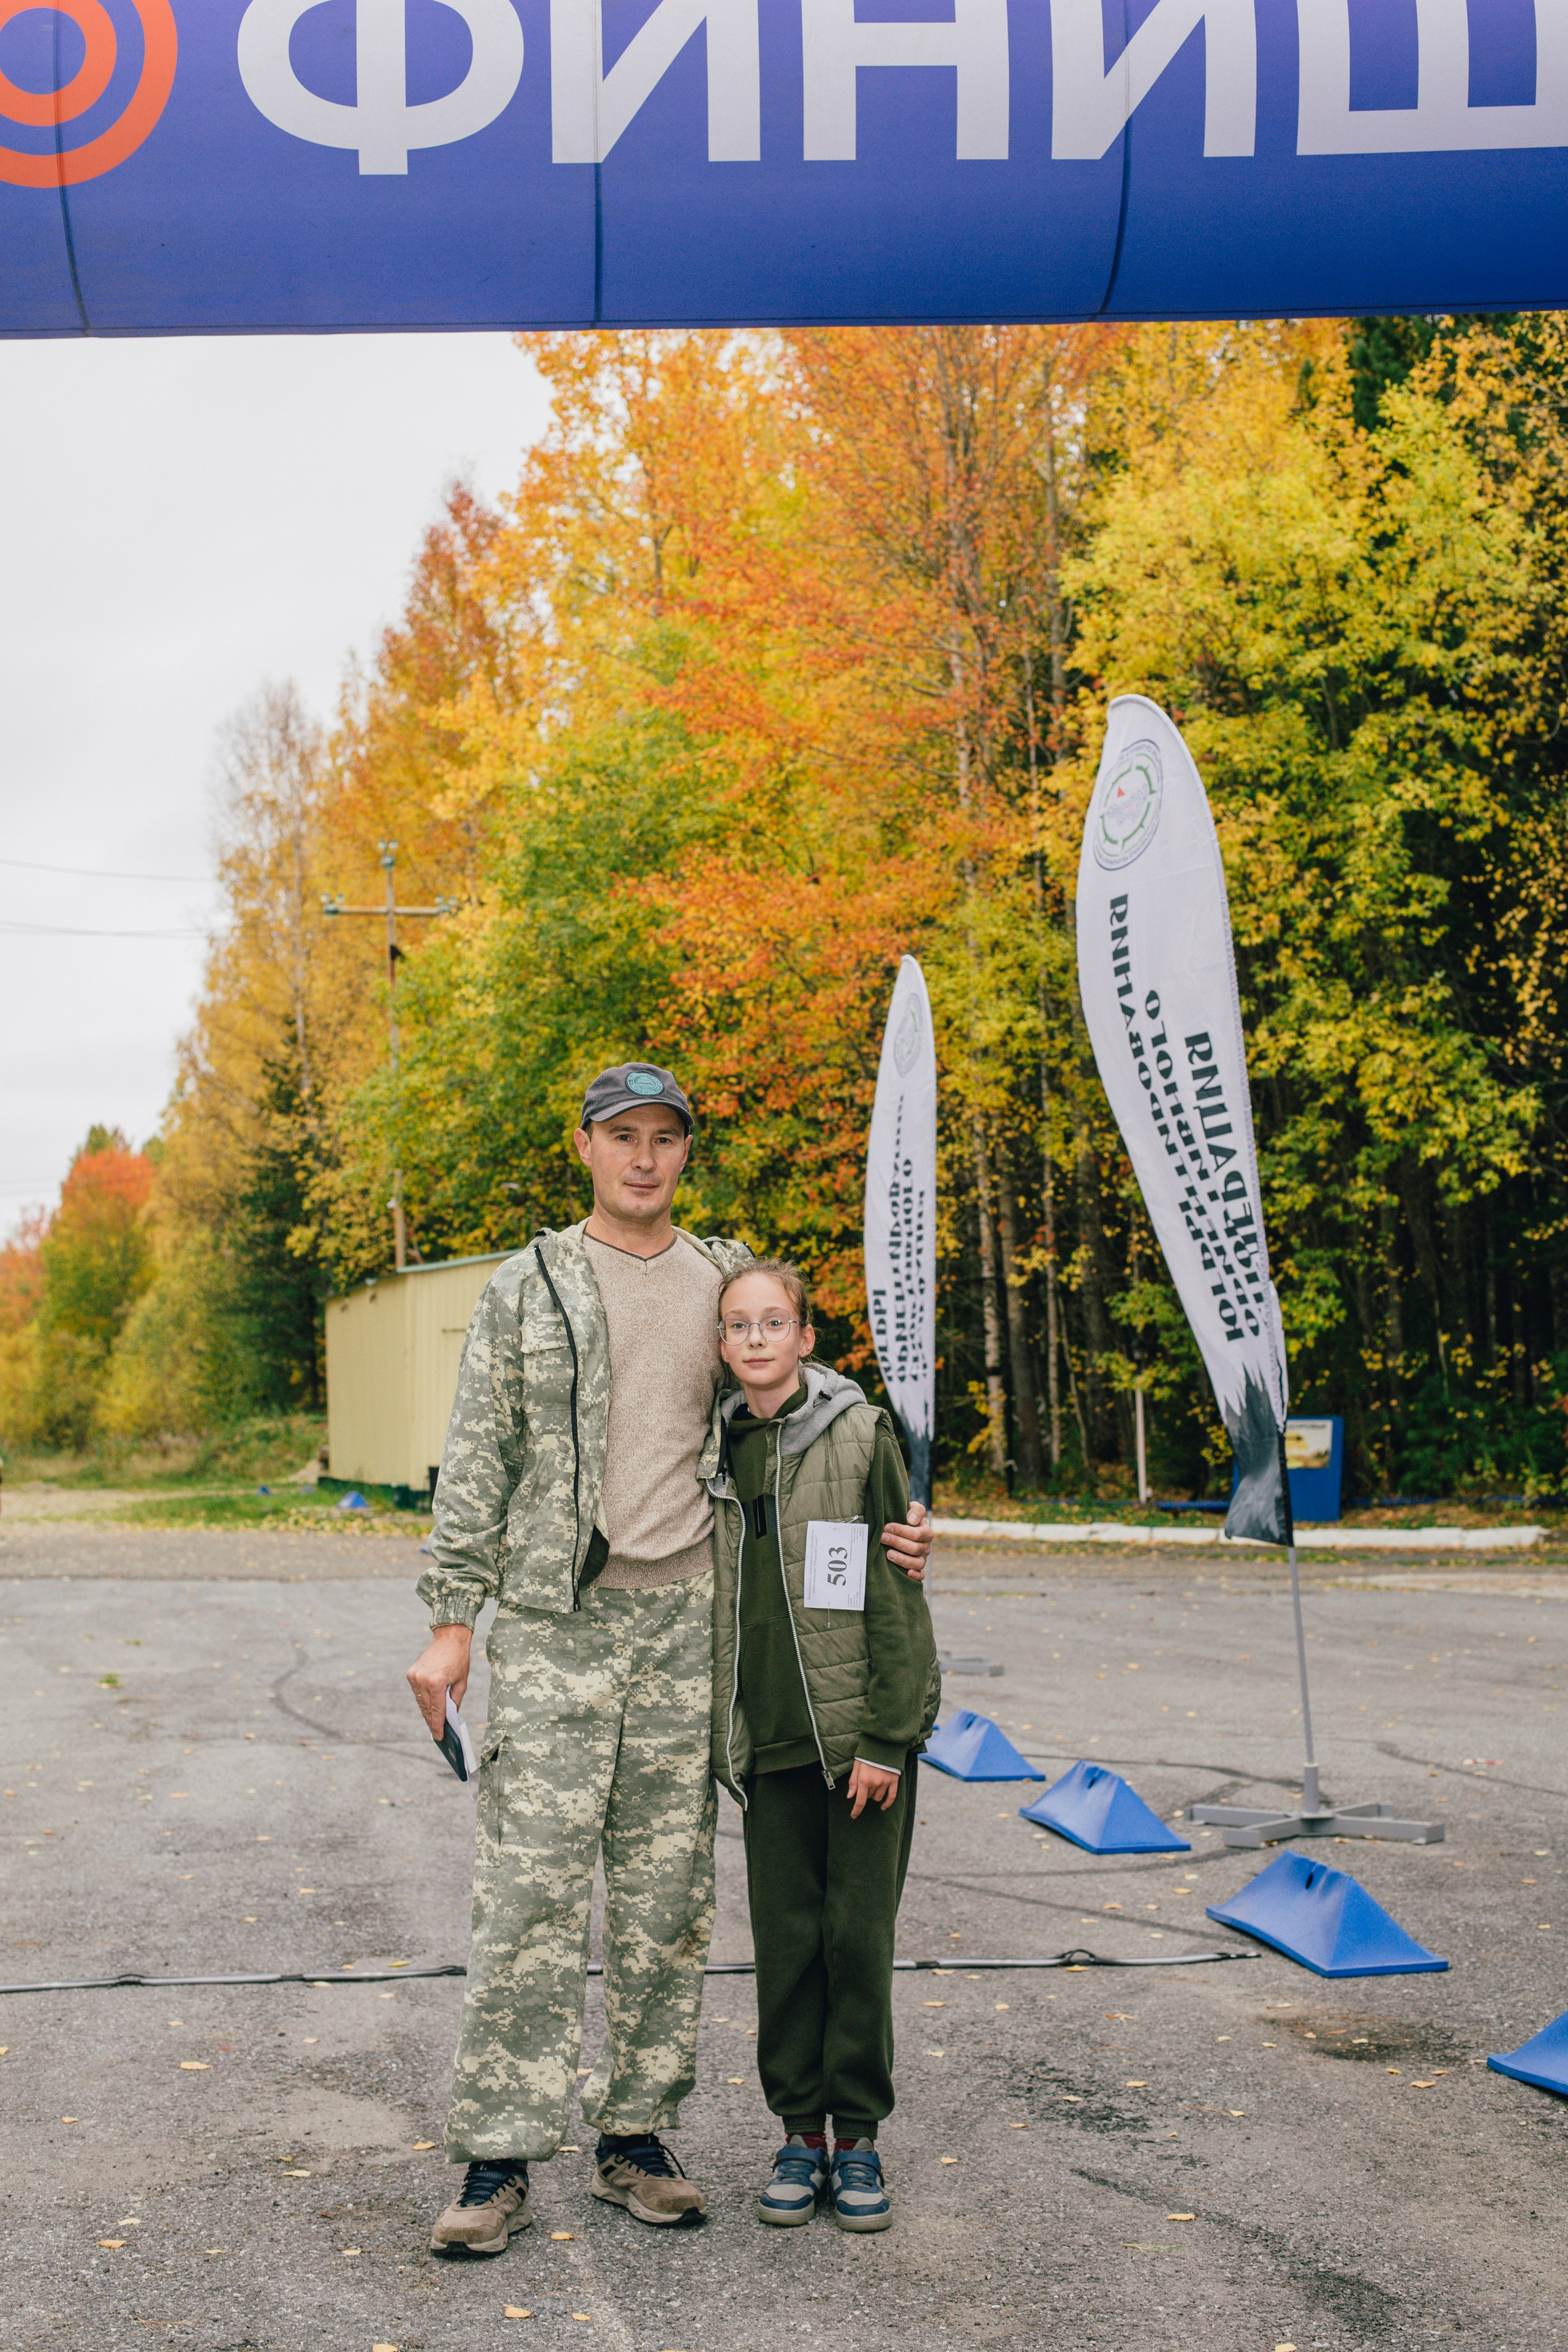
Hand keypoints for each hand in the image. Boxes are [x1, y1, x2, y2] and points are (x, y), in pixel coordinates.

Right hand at [407, 1623, 472, 1739]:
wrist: (449, 1638)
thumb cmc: (459, 1659)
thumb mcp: (462, 1682)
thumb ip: (454, 1701)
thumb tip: (449, 1717)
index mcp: (437, 1683)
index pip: (436, 1711)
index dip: (438, 1726)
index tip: (438, 1737)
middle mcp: (423, 1680)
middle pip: (426, 1709)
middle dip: (432, 1722)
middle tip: (436, 1733)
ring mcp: (415, 1677)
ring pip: (420, 1702)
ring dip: (427, 1712)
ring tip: (433, 1723)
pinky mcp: (411, 1673)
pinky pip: (418, 1693)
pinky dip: (424, 1700)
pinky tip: (429, 1708)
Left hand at [845, 1759, 900, 1817]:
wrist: (883, 1743)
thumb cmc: (868, 1754)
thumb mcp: (857, 1765)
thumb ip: (853, 1782)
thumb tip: (850, 1796)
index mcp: (864, 1780)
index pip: (860, 1801)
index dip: (856, 1810)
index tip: (854, 1816)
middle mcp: (875, 1783)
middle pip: (869, 1797)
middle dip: (865, 1793)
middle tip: (865, 1782)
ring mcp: (886, 1782)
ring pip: (878, 1797)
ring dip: (874, 1795)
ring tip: (873, 1784)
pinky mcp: (894, 1780)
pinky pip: (892, 1796)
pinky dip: (887, 1803)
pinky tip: (883, 1806)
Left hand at [882, 1497, 932, 1580]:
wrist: (903, 1525)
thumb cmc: (907, 1516)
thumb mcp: (913, 1508)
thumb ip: (916, 1510)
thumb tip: (911, 1520)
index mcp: (926, 1532)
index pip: (917, 1534)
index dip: (902, 1531)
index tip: (887, 1527)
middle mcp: (926, 1546)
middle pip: (914, 1548)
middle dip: (897, 1543)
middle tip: (883, 1538)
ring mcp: (922, 1558)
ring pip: (917, 1563)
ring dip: (902, 1559)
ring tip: (888, 1554)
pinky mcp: (918, 1568)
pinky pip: (921, 1575)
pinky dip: (916, 1575)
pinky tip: (907, 1573)